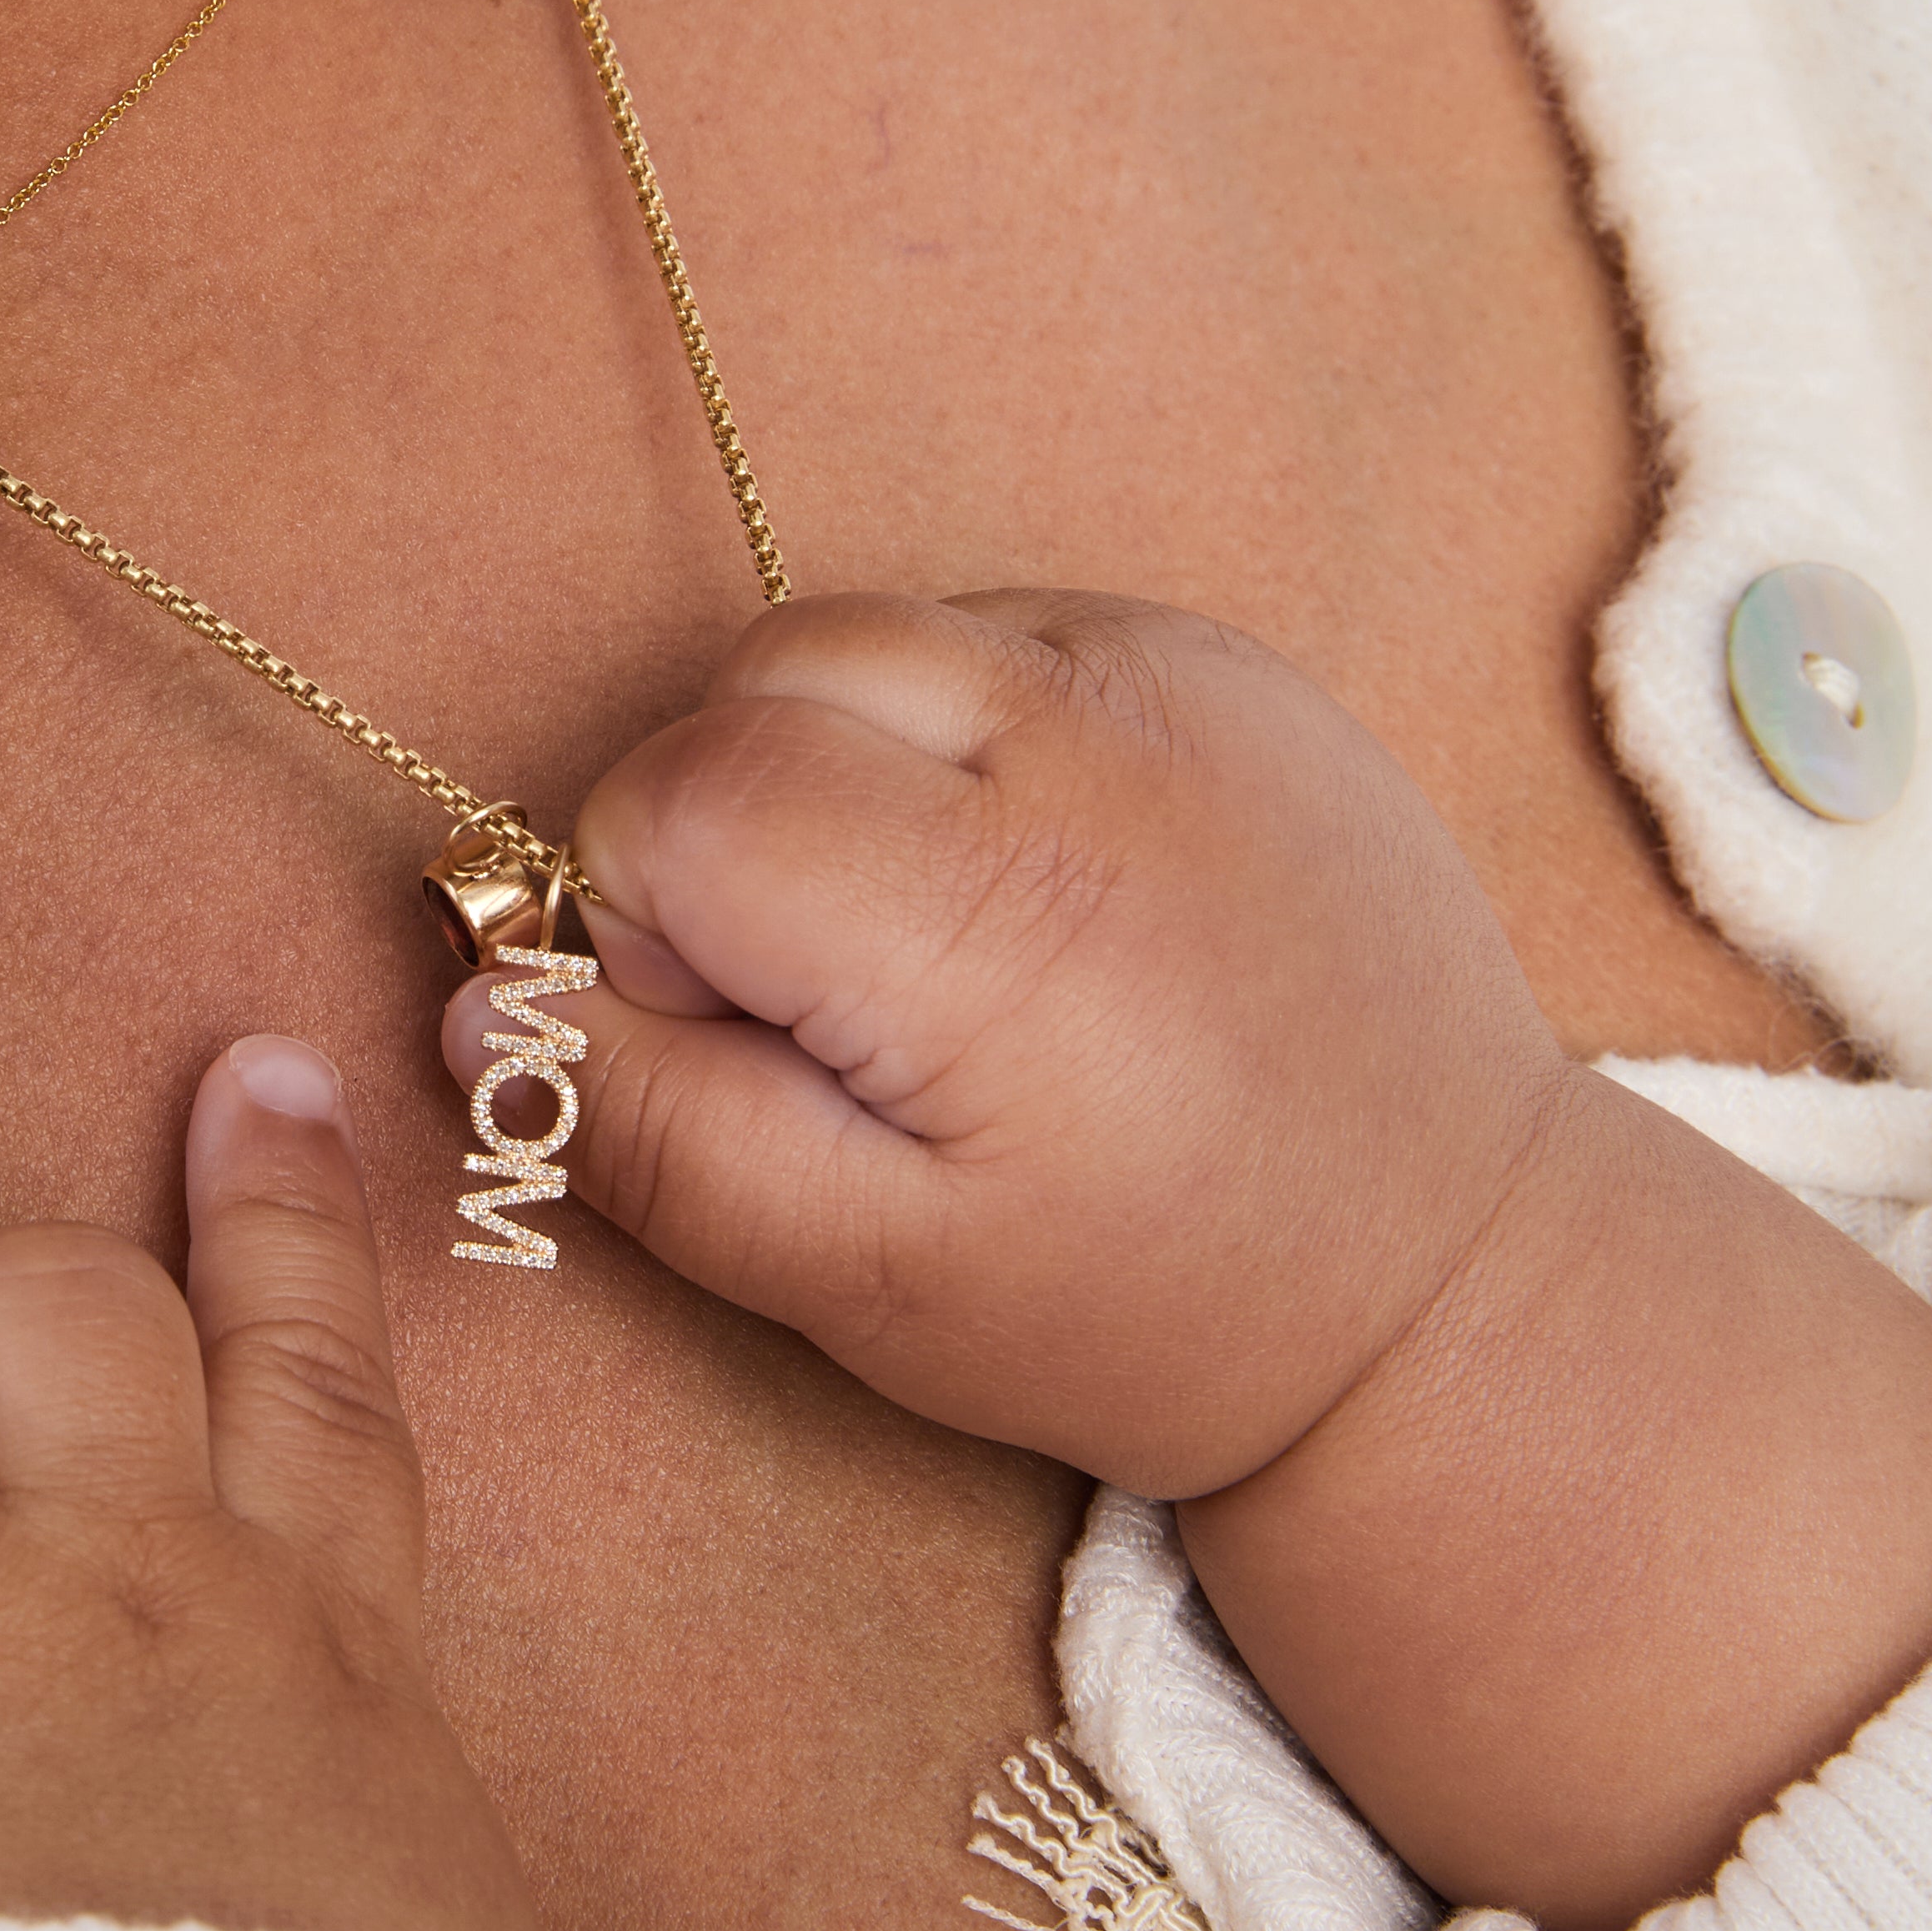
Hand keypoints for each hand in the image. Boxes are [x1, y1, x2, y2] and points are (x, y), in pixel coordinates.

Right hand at [462, 588, 1931, 1930]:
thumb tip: (478, 999)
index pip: (680, 790)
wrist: (1453, 1276)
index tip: (749, 1035)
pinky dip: (952, 728)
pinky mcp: (1221, 655)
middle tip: (840, 993)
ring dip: (833, 759)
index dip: (652, 916)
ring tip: (936, 928)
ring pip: (860, 633)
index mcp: (999, 920)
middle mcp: (1094, 747)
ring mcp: (1173, 676)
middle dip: (730, 815)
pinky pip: (987, 627)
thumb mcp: (868, 1286)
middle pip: (759, 677)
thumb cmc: (1148, 1303)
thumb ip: (650, 1134)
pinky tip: (1029, 870)